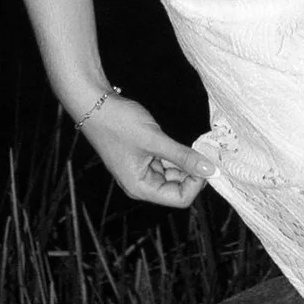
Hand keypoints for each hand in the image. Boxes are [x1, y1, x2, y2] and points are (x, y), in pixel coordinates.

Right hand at [65, 86, 217, 208]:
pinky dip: (175, 154)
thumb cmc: (117, 123)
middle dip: (192, 172)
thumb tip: (210, 169)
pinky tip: (178, 142)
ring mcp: (141, 170)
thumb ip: (183, 156)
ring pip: (173, 174)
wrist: (94, 104)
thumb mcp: (155, 140)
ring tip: (193, 145)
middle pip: (177, 188)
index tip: (207, 163)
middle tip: (205, 151)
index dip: (196, 183)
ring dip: (185, 162)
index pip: (179, 198)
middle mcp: (141, 184)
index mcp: (141, 187)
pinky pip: (165, 162)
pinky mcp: (142, 157)